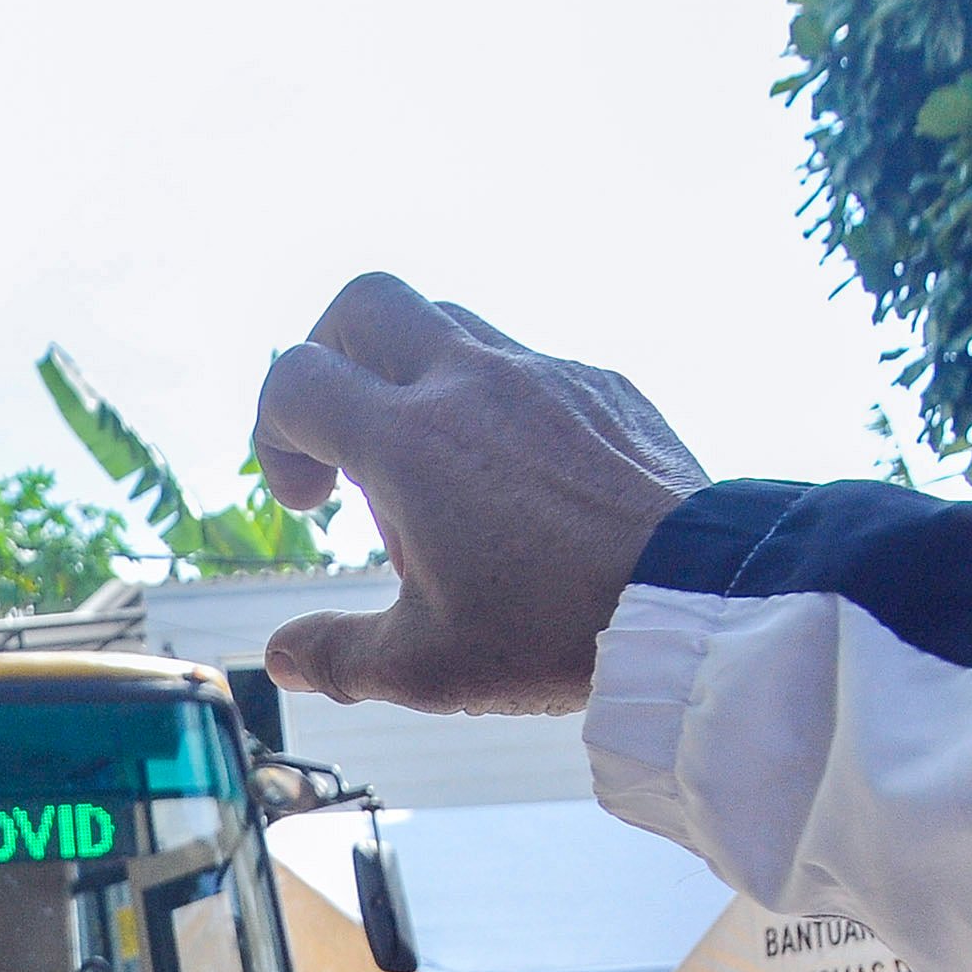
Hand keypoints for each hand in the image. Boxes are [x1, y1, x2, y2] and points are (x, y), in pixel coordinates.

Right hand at [251, 273, 708, 714]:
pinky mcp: (604, 386)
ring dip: (416, 385)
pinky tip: (524, 493)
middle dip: (332, 357)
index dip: (274, 433)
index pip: (295, 379)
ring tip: (441, 482)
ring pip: (449, 324)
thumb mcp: (425, 667)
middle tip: (345, 436)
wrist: (696, 599)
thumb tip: (282, 657)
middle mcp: (469, 381)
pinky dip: (497, 411)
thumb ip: (337, 657)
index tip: (310, 501)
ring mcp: (544, 374)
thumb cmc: (553, 631)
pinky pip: (528, 369)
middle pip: (365, 303)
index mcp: (408, 441)